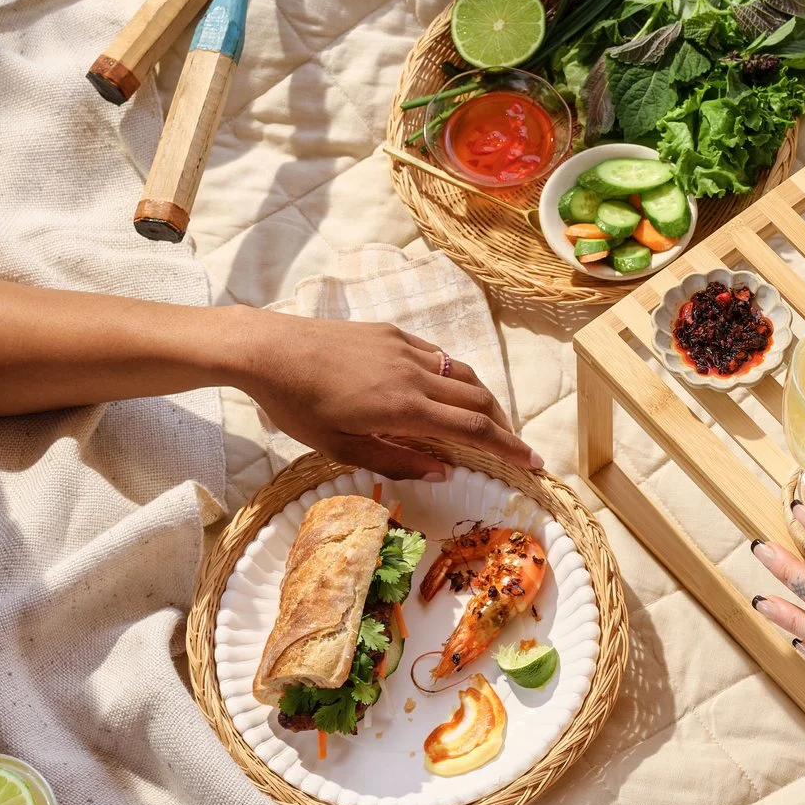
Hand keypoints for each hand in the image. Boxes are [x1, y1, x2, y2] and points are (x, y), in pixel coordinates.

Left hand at [227, 312, 538, 480]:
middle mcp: (415, 374)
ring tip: (486, 422)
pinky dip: (452, 377)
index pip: (474, 430)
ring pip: (461, 373)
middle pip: (479, 398)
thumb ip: (396, 460)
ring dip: (482, 399)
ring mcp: (404, 349)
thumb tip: (444, 471)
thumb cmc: (296, 406)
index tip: (535, 463)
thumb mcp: (340, 447)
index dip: (510, 448)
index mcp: (404, 408)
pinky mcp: (391, 333)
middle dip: (504, 425)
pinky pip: (436, 357)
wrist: (269, 350)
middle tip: (515, 449)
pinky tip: (444, 391)